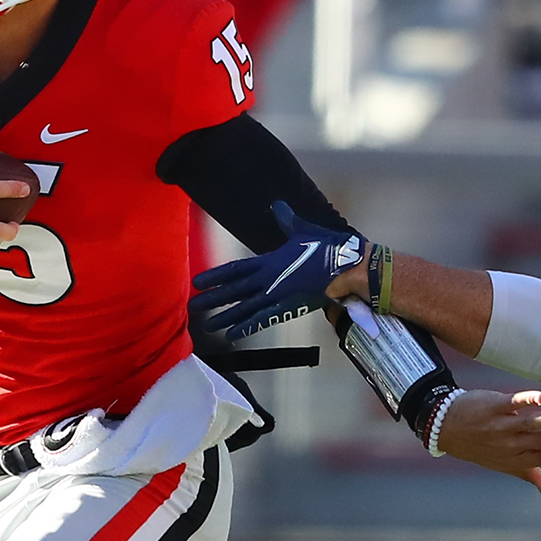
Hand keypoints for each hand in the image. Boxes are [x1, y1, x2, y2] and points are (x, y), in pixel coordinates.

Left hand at [189, 204, 367, 344]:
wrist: (347, 267)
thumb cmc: (327, 248)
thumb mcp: (303, 230)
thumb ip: (286, 220)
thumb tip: (277, 205)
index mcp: (269, 261)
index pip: (235, 269)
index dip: (215, 275)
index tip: (198, 281)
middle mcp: (269, 280)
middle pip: (234, 291)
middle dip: (213, 298)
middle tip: (193, 305)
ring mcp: (277, 296)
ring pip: (245, 308)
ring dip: (226, 316)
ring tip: (208, 324)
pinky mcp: (289, 309)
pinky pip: (263, 320)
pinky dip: (248, 327)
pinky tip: (233, 334)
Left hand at [434, 388, 540, 495]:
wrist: (446, 428)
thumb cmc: (480, 447)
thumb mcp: (504, 464)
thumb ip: (529, 473)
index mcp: (515, 459)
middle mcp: (508, 444)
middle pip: (539, 441)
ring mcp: (499, 426)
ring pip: (526, 425)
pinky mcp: (492, 407)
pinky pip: (510, 404)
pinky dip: (524, 400)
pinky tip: (540, 398)